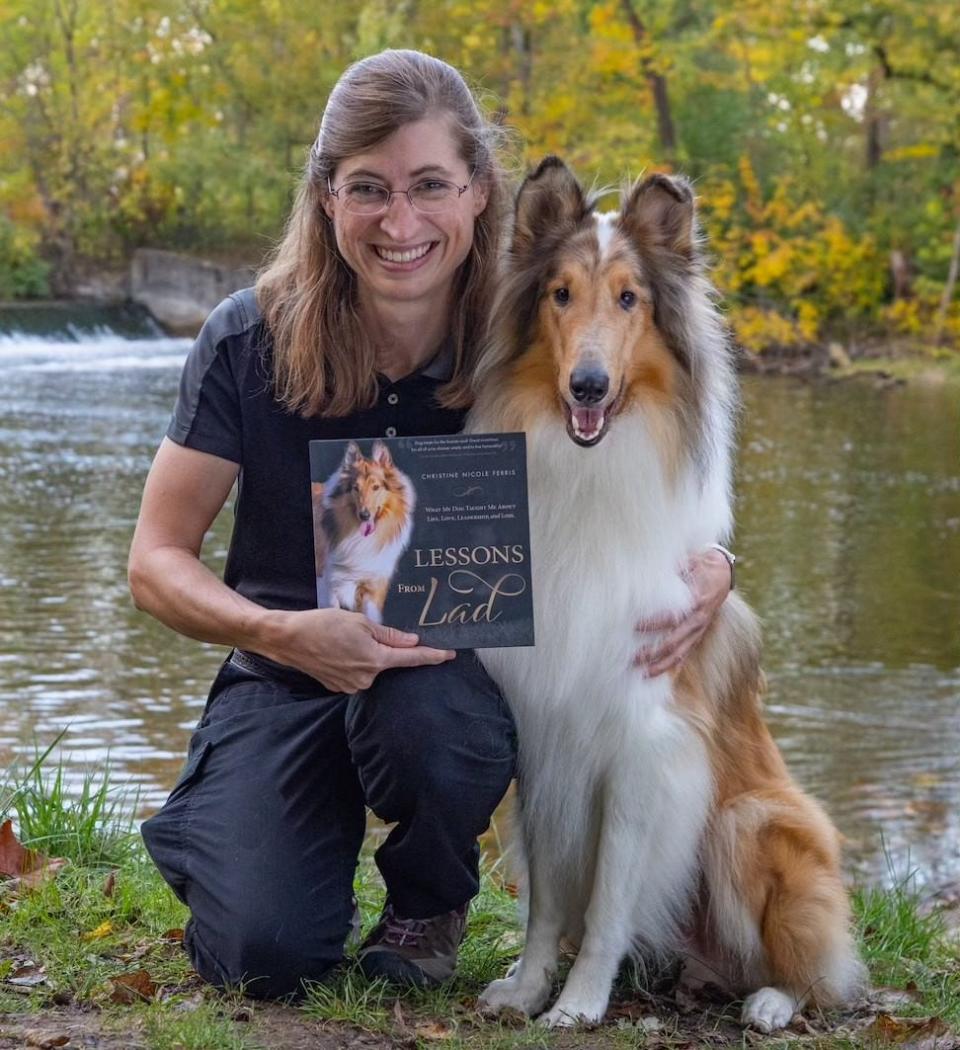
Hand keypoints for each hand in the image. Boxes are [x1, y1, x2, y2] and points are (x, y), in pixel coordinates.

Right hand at [261, 608, 454, 692]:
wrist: (289, 639)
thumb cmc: (323, 625)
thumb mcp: (360, 622)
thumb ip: (389, 635)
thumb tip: (412, 641)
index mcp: (375, 659)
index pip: (412, 659)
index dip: (432, 655)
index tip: (450, 654)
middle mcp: (366, 678)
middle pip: (389, 662)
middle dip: (384, 648)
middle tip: (363, 632)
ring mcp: (352, 685)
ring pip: (372, 667)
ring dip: (367, 654)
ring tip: (344, 639)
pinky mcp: (339, 687)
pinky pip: (357, 673)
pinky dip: (354, 661)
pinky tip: (338, 650)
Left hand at [634, 547, 732, 676]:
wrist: (723, 573)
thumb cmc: (701, 564)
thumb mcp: (690, 560)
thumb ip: (673, 567)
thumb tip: (649, 566)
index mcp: (696, 601)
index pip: (672, 617)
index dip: (653, 624)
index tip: (634, 626)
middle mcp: (699, 619)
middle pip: (674, 642)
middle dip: (653, 652)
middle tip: (633, 658)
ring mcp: (699, 629)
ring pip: (680, 653)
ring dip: (661, 665)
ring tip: (642, 673)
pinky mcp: (698, 634)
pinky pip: (685, 654)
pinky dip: (671, 665)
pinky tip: (656, 674)